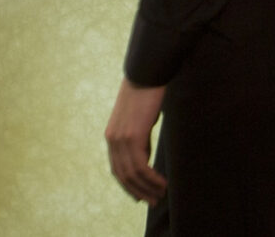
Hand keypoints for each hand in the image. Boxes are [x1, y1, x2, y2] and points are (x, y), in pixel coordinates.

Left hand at [104, 80, 166, 203]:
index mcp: (111, 135)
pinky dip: (152, 178)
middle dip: (138, 191)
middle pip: (123, 175)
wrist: (146, 72)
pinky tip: (163, 182)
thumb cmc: (146, 92)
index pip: (117, 169)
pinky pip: (141, 166)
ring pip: (132, 174)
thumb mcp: (138, 119)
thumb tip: (144, 156)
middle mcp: (112, 139)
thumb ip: (137, 137)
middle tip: (153, 201)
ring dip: (147, 188)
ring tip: (161, 195)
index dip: (128, 185)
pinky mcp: (133, 136)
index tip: (141, 196)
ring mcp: (121, 138)